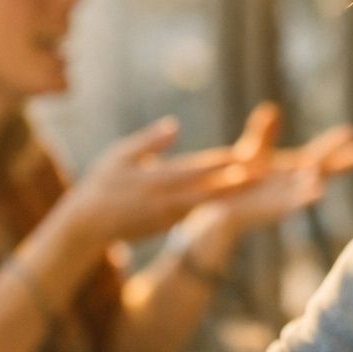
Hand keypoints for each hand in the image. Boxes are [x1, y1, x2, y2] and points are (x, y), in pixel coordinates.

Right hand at [67, 117, 259, 245]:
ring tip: (256, 187)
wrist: (89, 224)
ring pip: (207, 204)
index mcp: (155, 180)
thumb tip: (177, 125)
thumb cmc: (102, 183)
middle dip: (236, 182)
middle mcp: (165, 200)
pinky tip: (236, 200)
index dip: (219, 164)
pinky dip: (216, 207)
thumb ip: (150, 141)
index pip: (194, 170)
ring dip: (231, 196)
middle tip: (263, 174)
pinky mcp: (168, 226)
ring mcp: (168, 217)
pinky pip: (198, 214)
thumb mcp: (119, 155)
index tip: (243, 156)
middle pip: (207, 190)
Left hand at [183, 102, 352, 238]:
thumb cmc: (239, 184)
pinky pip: (295, 202)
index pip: (320, 153)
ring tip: (340, 173)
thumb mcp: (253, 154)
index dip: (336, 143)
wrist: (219, 210)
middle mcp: (294, 185)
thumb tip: (273, 108)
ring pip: (311, 187)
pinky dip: (307, 195)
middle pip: (324, 170)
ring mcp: (286, 198)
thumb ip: (265, 134)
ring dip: (326, 178)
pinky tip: (319, 189)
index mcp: (293, 170)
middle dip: (344, 162)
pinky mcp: (273, 209)